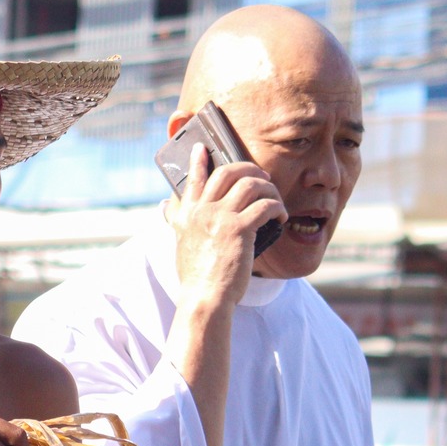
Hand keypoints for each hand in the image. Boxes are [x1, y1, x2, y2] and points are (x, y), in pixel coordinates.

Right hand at [166, 142, 285, 312]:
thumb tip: (166, 206)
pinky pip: (266, 205)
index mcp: (186, 214)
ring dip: (269, 188)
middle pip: (228, 172)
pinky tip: (280, 216)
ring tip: (275, 200)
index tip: (202, 148)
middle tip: (262, 178)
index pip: (193, 179)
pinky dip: (277, 208)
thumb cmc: (195, 275)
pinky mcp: (238, 229)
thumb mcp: (180, 242)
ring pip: (251, 184)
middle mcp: (200, 211)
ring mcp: (219, 218)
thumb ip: (176, 221)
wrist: (204, 297)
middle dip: (249, 169)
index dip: (198, 160)